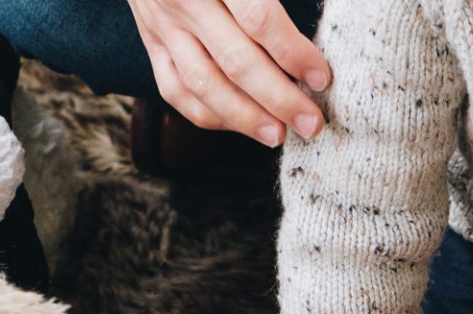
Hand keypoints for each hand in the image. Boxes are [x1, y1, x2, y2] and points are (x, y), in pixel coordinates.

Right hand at [129, 0, 330, 144]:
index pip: (258, 19)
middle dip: (279, 99)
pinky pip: (174, 90)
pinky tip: (239, 124)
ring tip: (278, 135)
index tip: (321, 78)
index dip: (293, 53)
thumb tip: (310, 34)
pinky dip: (208, 114)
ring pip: (203, 84)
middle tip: (310, 123)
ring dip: (244, 117)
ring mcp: (162, 24)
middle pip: (235, 61)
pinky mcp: (151, 42)